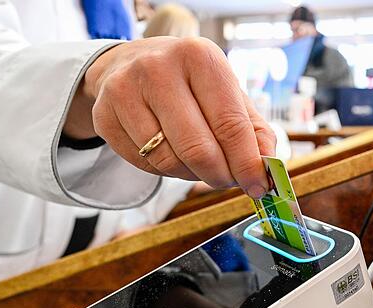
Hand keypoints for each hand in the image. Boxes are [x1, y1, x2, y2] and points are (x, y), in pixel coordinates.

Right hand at [65, 37, 274, 198]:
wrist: (130, 64)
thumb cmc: (190, 83)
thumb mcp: (228, 94)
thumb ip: (254, 131)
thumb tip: (268, 169)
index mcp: (199, 57)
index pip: (230, 124)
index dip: (247, 164)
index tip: (258, 186)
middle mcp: (159, 68)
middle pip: (198, 149)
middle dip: (220, 176)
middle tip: (228, 181)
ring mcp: (125, 90)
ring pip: (169, 161)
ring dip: (191, 175)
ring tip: (198, 162)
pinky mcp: (104, 115)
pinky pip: (144, 165)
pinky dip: (165, 171)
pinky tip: (171, 154)